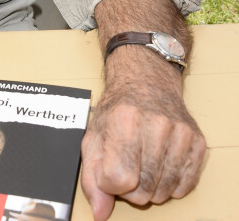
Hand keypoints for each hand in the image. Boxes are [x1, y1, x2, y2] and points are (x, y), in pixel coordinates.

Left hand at [81, 79, 205, 220]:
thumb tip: (100, 213)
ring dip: (150, 187)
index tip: (110, 168)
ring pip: (163, 192)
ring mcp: (180, 133)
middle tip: (127, 163)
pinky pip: (184, 187)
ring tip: (142, 162)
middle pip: (142, 191)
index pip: (118, 180)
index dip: (110, 182)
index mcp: (124, 121)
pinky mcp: (197, 142)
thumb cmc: (117, 111)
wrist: (145, 82)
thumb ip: (91, 178)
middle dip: (130, 186)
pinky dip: (170, 184)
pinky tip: (160, 164)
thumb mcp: (94, 138)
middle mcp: (155, 125)